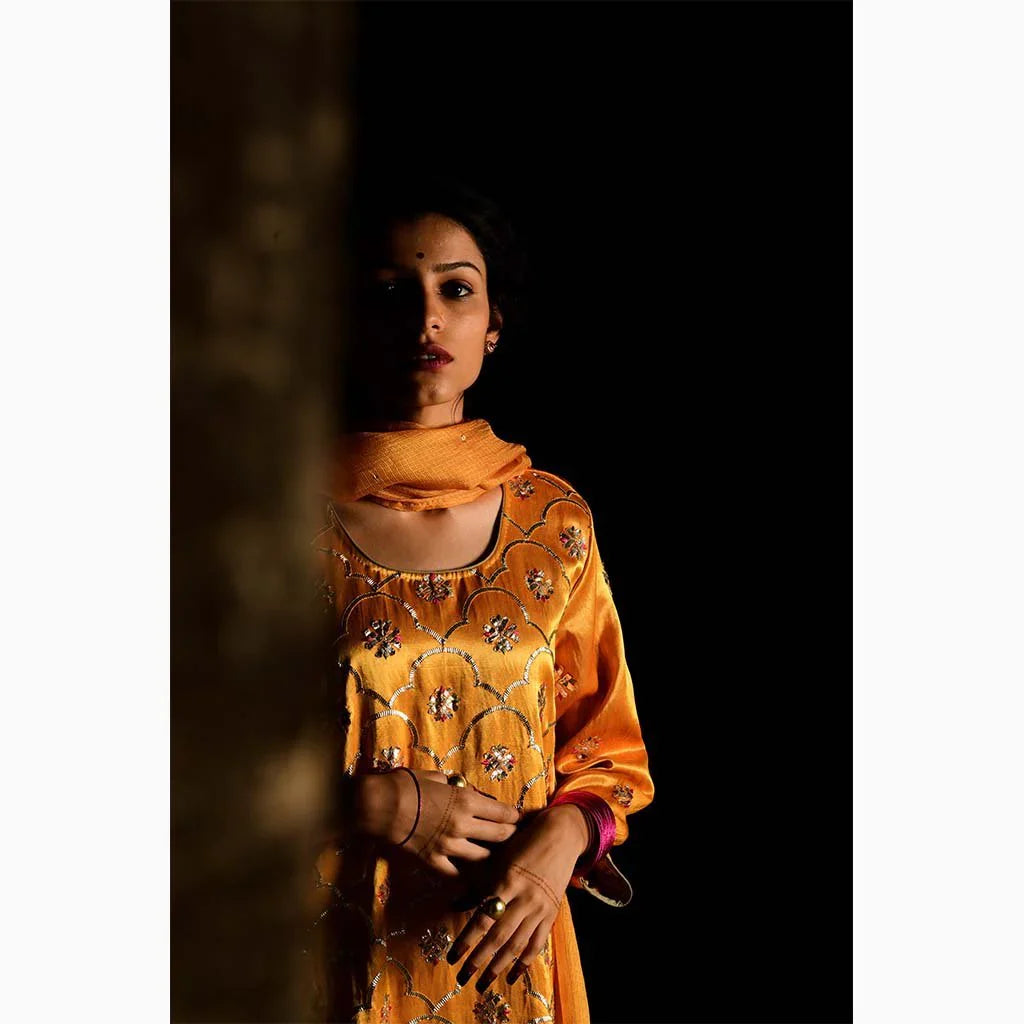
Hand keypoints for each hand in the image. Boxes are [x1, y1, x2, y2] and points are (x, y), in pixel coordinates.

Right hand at [357, 769, 521, 877]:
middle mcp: (463, 825)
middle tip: (513, 835)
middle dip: (511, 836)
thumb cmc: (406, 785)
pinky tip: (469, 872)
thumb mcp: (435, 777)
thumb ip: (452, 784)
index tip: (518, 817)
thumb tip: (459, 787)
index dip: (515, 816)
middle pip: (500, 836)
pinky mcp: (433, 861)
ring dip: (491, 856)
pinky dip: (464, 874)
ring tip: (495, 855)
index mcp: (467, 801)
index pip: (503, 812)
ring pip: (483, 858)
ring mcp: (449, 846)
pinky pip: (456, 874)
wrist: (379, 806)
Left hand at [446, 804, 589, 991]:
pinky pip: (537, 943)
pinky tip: (512, 976)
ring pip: (516, 944)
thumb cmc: (522, 842)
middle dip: (478, 960)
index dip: (466, 940)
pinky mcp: (551, 913)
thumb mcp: (498, 859)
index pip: (483, 918)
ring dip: (498, 967)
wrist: (560, 835)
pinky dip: (525, 962)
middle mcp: (524, 897)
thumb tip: (453, 905)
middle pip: (498, 936)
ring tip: (482, 984)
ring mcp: (540, 907)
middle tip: (461, 978)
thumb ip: (479, 884)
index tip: (451, 956)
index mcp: (507, 880)